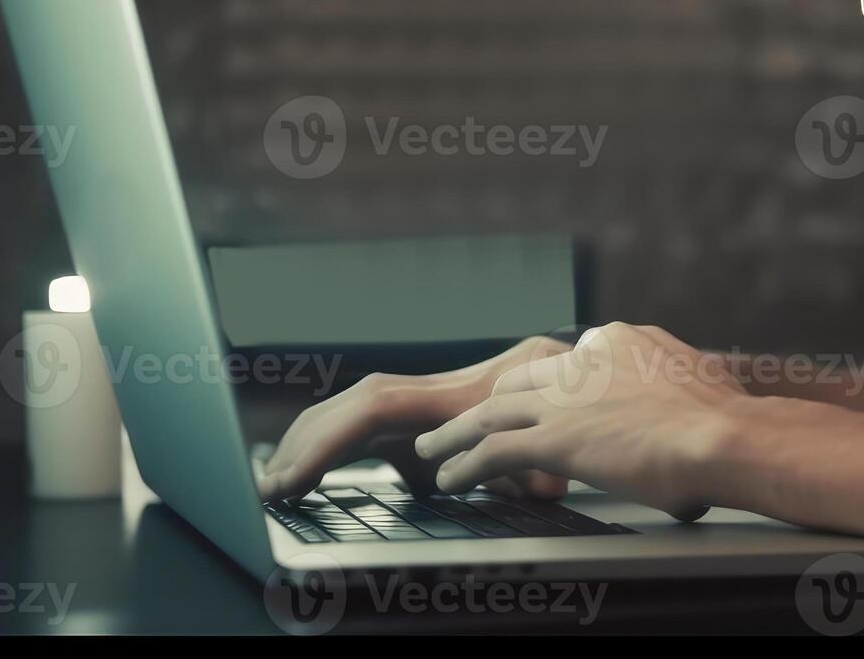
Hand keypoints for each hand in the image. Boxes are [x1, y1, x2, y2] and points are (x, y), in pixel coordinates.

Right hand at [257, 335, 574, 501]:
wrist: (594, 376)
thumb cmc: (577, 413)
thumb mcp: (561, 442)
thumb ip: (537, 465)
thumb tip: (531, 483)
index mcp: (466, 393)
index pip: (378, 408)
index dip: (330, 440)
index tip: (293, 476)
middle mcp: (444, 387)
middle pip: (354, 403)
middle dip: (306, 443)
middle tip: (268, 487)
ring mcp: (435, 396)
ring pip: (357, 407)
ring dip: (313, 440)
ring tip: (277, 481)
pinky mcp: (434, 410)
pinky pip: (375, 421)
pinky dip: (338, 442)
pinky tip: (312, 470)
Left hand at [413, 323, 749, 520]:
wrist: (725, 435)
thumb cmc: (728, 423)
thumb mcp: (701, 387)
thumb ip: (680, 395)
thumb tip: (694, 420)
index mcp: (623, 341)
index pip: (571, 361)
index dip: (552, 388)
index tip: (544, 407)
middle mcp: (585, 357)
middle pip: (520, 379)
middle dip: (491, 403)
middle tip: (469, 422)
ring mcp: (565, 396)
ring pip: (491, 412)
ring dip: (456, 433)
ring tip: (432, 450)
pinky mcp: (552, 436)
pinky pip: (490, 451)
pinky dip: (463, 465)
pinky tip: (448, 480)